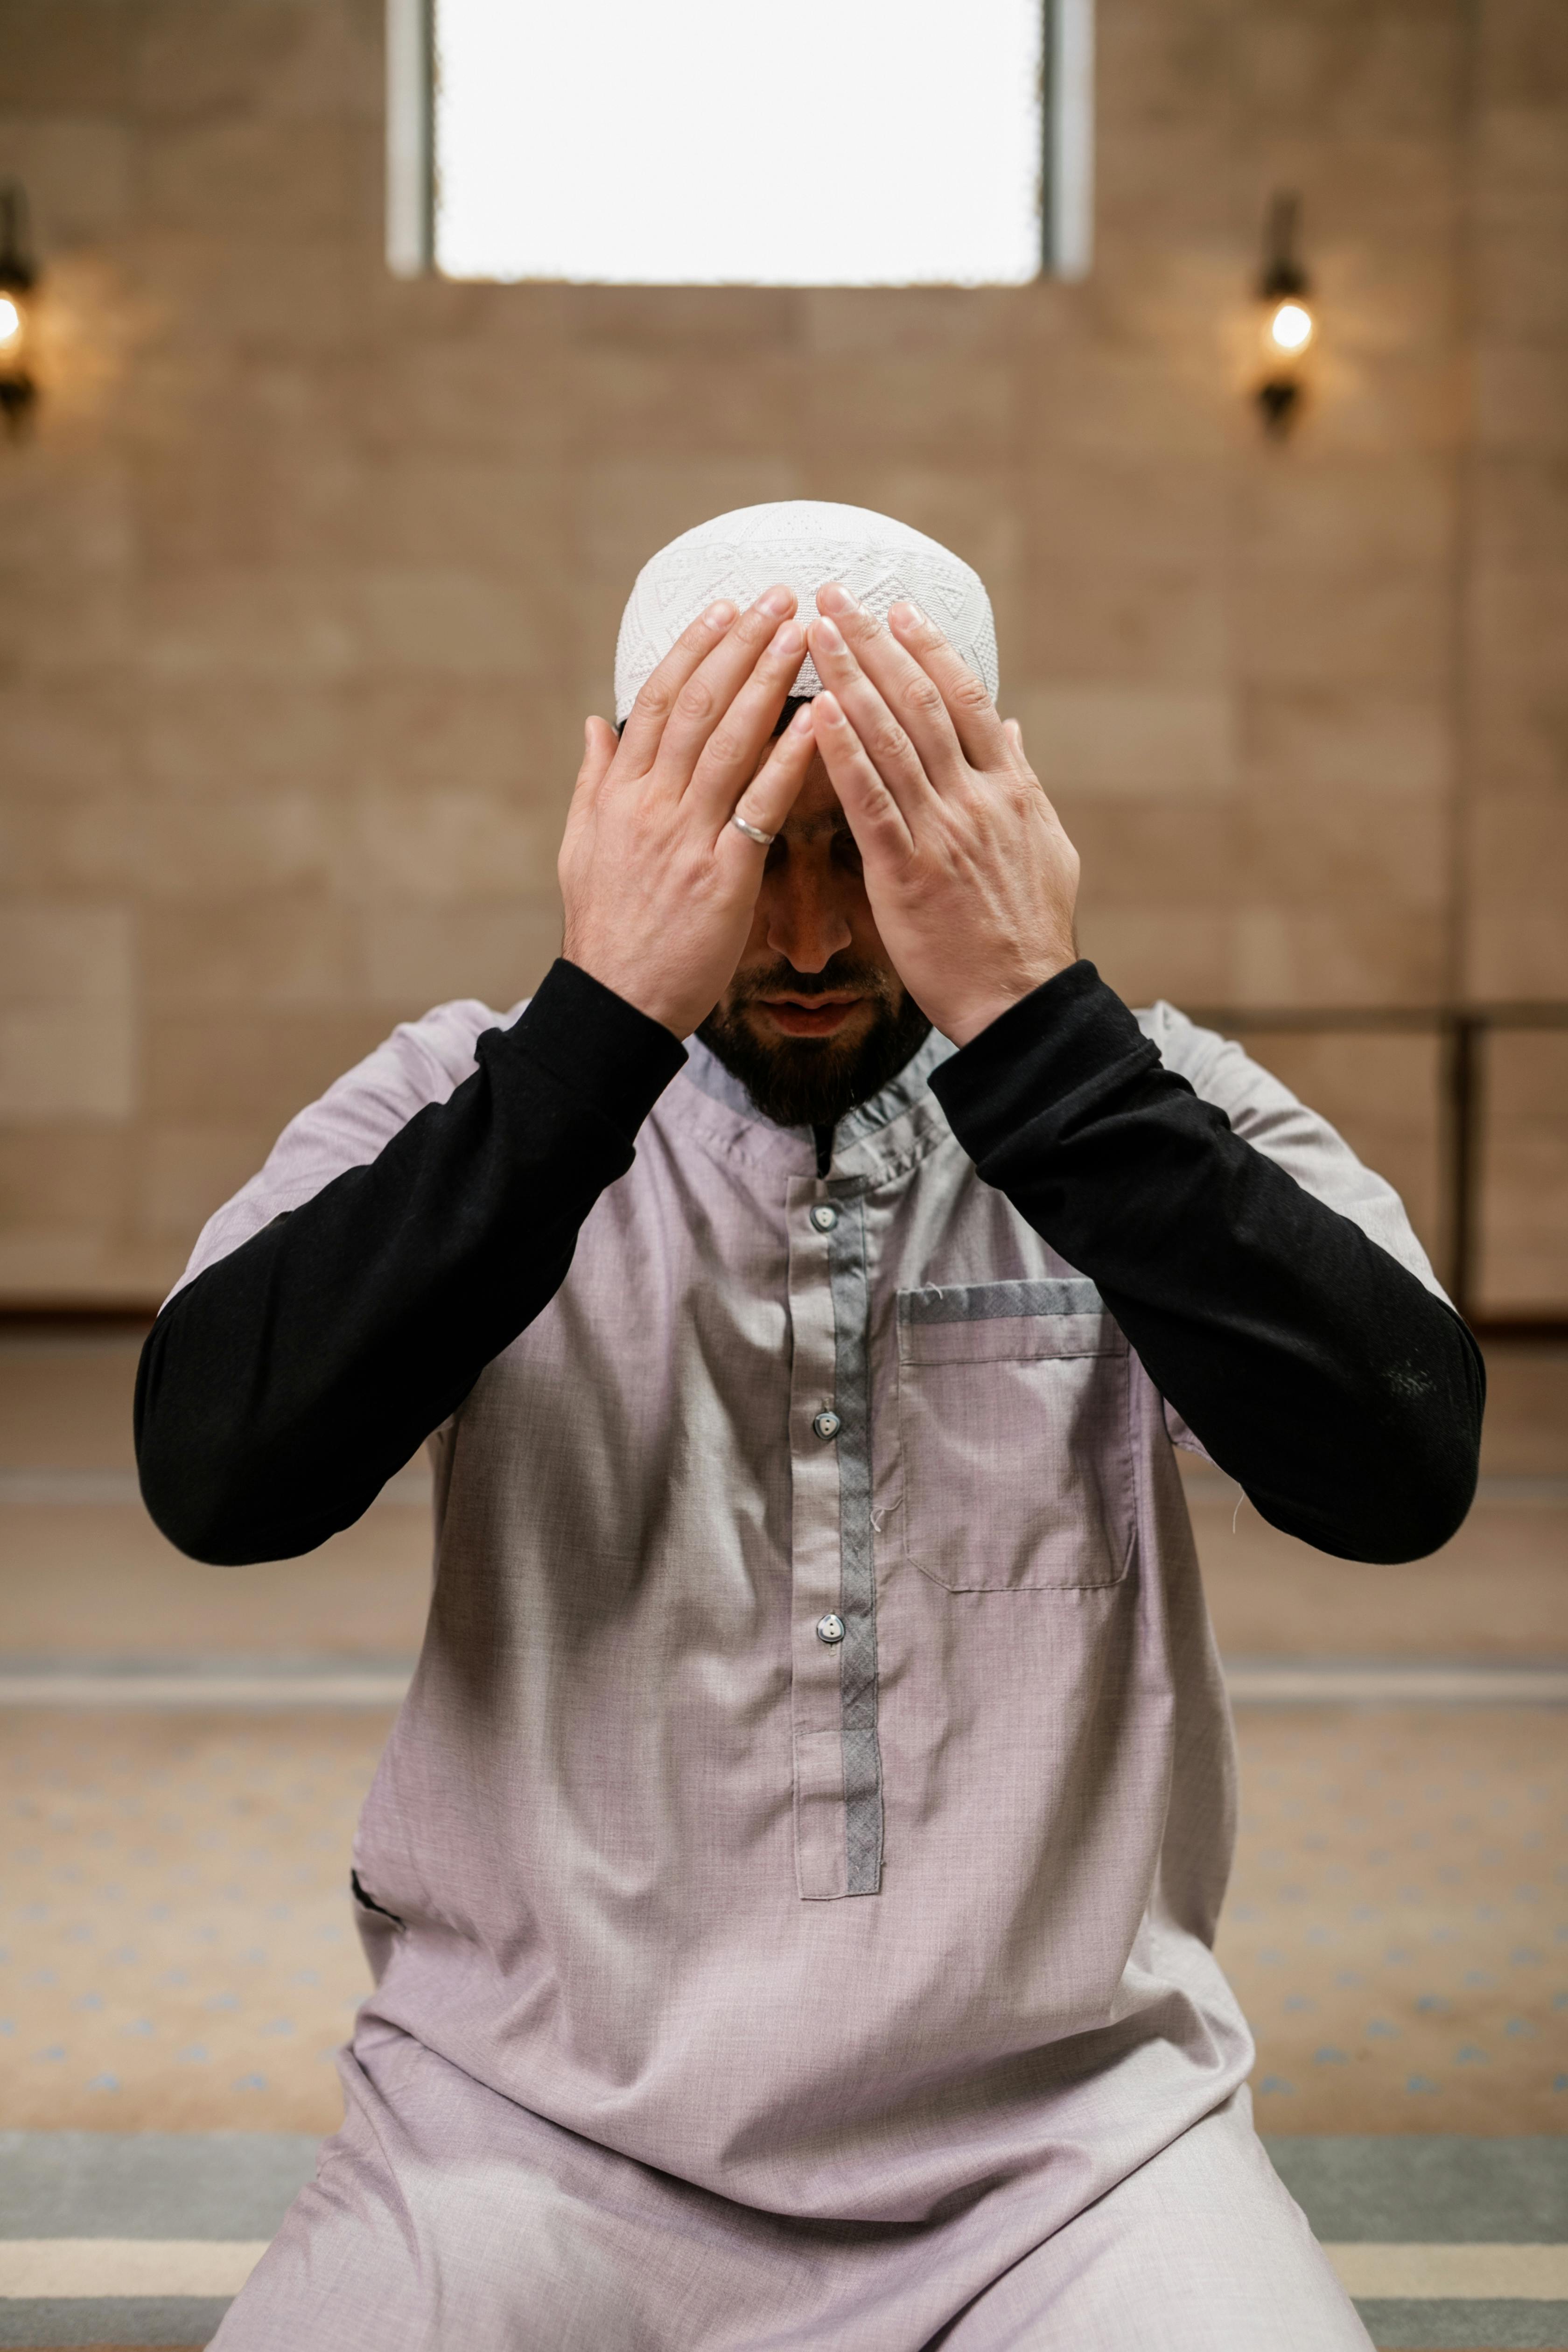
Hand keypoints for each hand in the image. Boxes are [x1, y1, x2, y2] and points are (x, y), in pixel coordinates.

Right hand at [559, 590, 817, 1037]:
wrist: (617, 1002)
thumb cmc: (607, 930)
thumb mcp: (581, 848)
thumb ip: (592, 781)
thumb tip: (594, 724)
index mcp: (619, 794)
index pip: (656, 701)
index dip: (692, 649)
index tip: (723, 607)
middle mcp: (651, 805)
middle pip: (696, 705)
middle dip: (740, 644)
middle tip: (779, 596)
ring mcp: (686, 837)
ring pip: (729, 740)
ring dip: (768, 680)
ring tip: (803, 633)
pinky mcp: (723, 875)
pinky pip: (760, 804)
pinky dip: (789, 757)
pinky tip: (821, 719)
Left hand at [804, 587, 1078, 1047]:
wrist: (1022, 1002)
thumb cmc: (1028, 932)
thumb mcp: (1045, 848)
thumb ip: (1024, 784)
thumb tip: (1013, 732)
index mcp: (1010, 789)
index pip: (968, 700)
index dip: (930, 650)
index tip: (898, 610)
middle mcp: (977, 799)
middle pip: (922, 703)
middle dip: (876, 644)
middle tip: (836, 596)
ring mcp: (943, 832)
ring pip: (891, 739)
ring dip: (849, 679)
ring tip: (813, 632)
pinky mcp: (907, 872)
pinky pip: (870, 801)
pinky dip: (843, 753)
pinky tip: (816, 714)